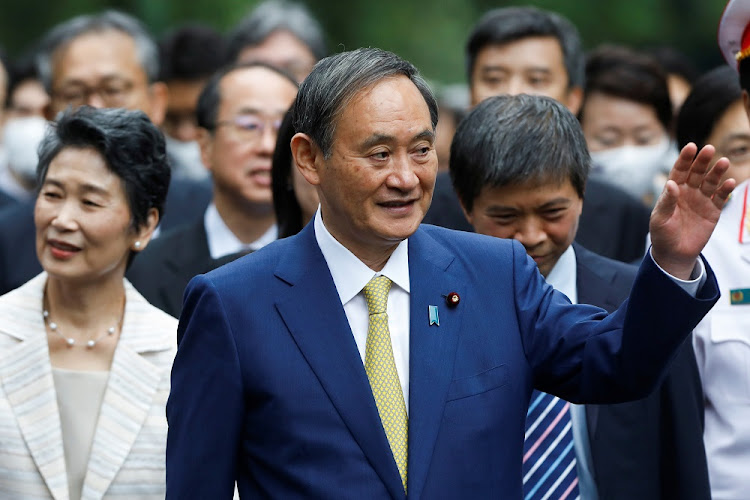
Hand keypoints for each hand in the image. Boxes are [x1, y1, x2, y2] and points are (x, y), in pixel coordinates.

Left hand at [650, 143, 734, 279]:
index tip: (691, 147)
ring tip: (724, 162)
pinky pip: (720, 198)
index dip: (685, 159)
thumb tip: (671, 184)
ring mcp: (702, 200)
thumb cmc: (662, 234)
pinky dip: (725, 190)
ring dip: (717, 172)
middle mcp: (688, 192)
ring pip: (711, 182)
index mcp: (673, 191)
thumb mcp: (660, 218)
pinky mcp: (713, 211)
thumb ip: (667, 202)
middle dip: (702, 161)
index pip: (679, 171)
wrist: (674, 254)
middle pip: (697, 173)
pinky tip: (729, 182)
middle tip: (709, 149)